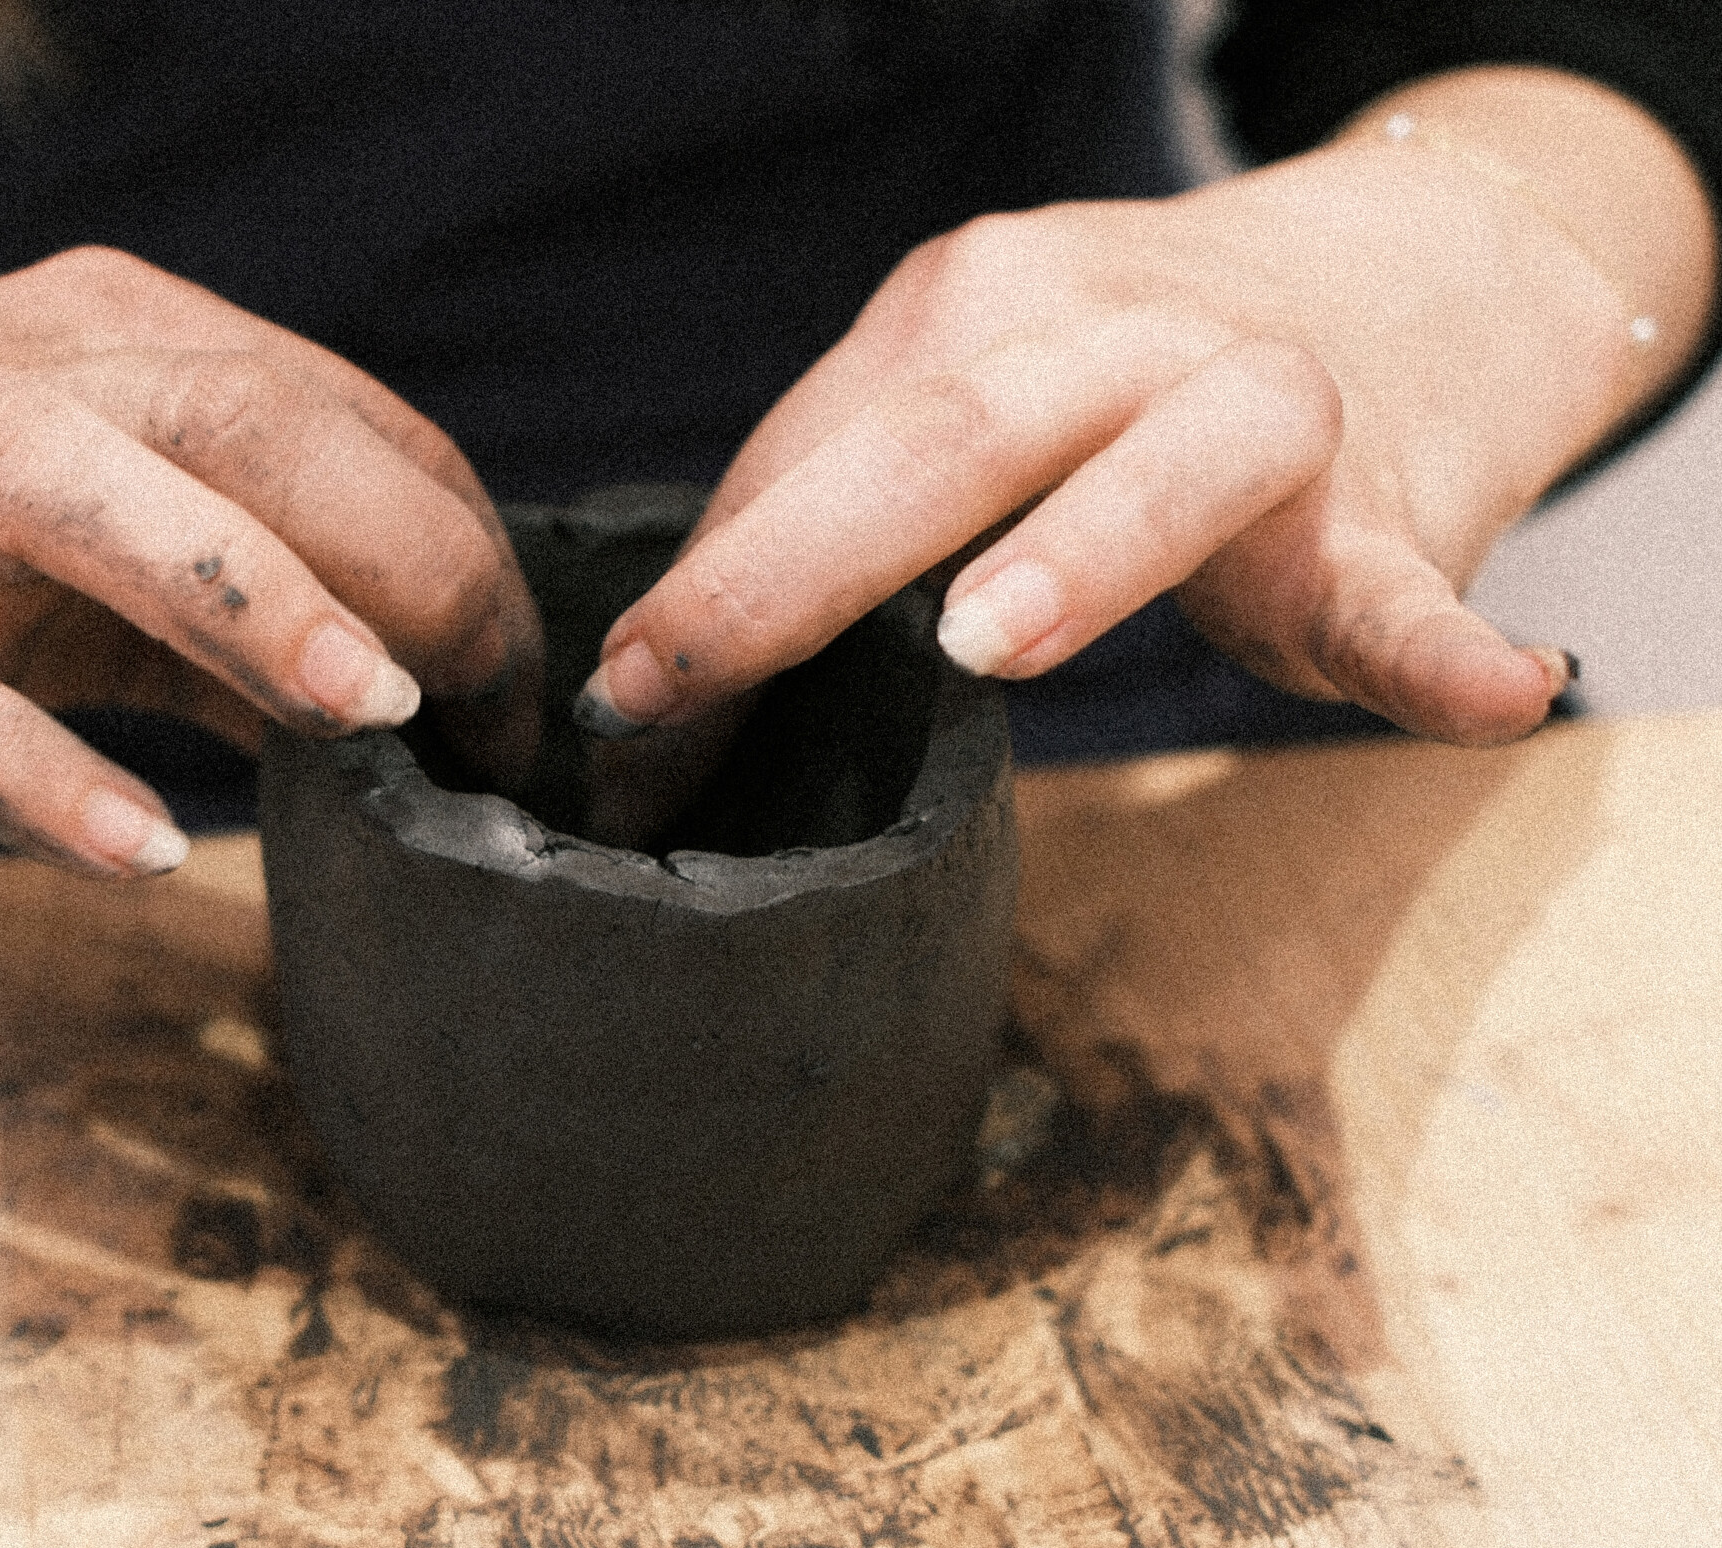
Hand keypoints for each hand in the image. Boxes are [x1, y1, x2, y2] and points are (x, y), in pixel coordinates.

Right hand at [0, 247, 543, 874]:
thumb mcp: (84, 525)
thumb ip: (234, 581)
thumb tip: (427, 688)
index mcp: (105, 347)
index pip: (331, 421)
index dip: (460, 549)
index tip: (520, 688)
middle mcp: (10, 387)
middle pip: (241, 420)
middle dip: (405, 558)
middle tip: (493, 706)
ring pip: (76, 491)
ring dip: (250, 595)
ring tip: (371, 708)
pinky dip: (39, 773)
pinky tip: (145, 848)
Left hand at [577, 69, 1713, 751]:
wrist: (1394, 286)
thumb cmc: (1118, 389)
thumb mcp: (965, 403)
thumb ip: (832, 503)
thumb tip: (663, 666)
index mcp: (981, 314)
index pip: (824, 447)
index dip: (712, 579)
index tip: (614, 701)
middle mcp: (1114, 334)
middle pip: (948, 434)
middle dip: (797, 566)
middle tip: (678, 683)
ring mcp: (1263, 414)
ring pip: (1178, 461)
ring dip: (1082, 550)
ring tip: (986, 646)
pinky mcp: (1381, 520)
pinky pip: (1417, 587)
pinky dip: (1449, 648)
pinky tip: (1493, 697)